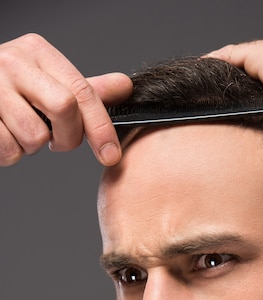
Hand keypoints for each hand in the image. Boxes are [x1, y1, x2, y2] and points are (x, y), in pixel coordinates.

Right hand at [0, 33, 132, 165]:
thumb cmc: (10, 90)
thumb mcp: (48, 83)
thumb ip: (84, 90)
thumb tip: (124, 86)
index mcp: (38, 53)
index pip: (82, 91)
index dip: (101, 127)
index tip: (111, 156)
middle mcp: (14, 61)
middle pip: (64, 108)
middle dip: (68, 137)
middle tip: (57, 141)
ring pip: (34, 136)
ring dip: (33, 147)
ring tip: (20, 131)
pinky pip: (8, 148)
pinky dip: (10, 154)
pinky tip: (4, 136)